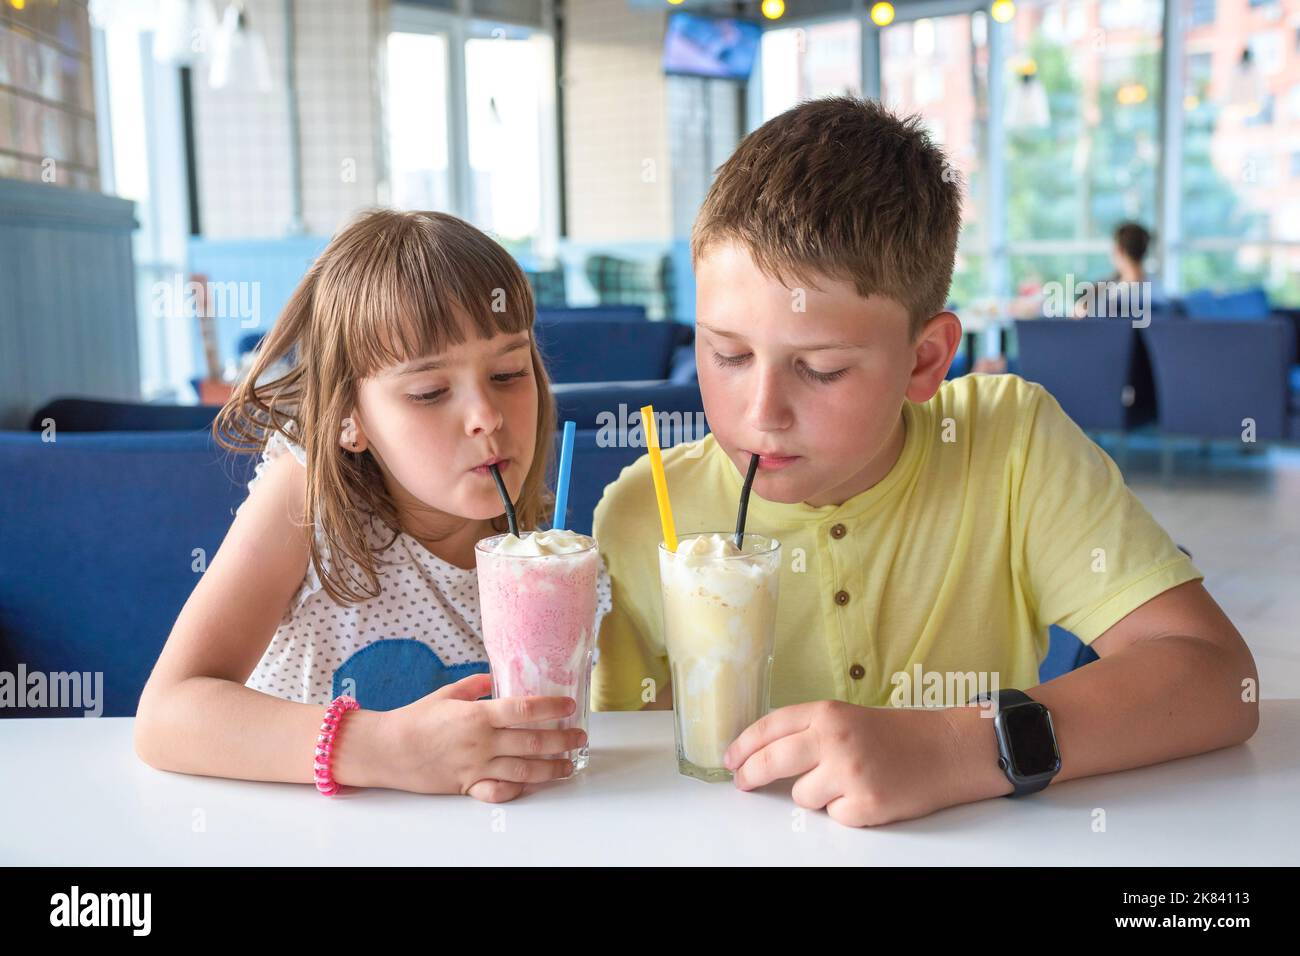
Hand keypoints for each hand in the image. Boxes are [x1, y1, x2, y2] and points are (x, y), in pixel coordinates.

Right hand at [380, 673, 585, 802]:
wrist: (387, 749)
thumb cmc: (415, 719)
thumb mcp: (446, 693)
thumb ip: (474, 685)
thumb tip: (493, 679)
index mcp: (478, 715)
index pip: (524, 709)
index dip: (552, 707)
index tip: (569, 706)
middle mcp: (481, 742)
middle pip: (532, 741)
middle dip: (562, 740)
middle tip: (579, 737)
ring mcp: (476, 766)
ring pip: (523, 770)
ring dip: (551, 769)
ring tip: (568, 764)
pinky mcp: (467, 786)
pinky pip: (499, 791)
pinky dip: (518, 790)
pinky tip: (533, 785)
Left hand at [722, 700, 967, 826]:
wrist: (948, 750)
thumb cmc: (900, 734)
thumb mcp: (849, 717)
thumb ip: (811, 731)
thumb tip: (765, 752)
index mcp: (828, 714)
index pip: (769, 727)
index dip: (743, 745)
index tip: (730, 758)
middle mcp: (835, 741)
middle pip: (771, 762)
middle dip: (751, 774)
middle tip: (743, 781)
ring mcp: (850, 775)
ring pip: (801, 796)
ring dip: (815, 794)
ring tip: (847, 781)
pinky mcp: (866, 805)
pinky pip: (833, 816)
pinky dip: (845, 811)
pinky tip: (867, 795)